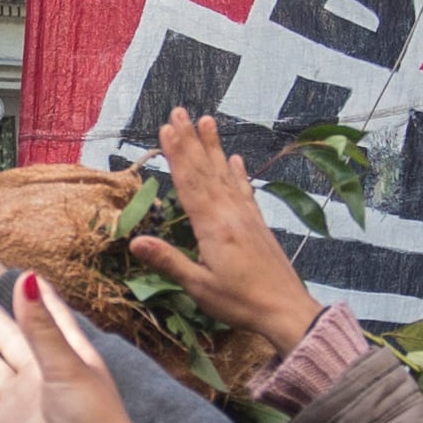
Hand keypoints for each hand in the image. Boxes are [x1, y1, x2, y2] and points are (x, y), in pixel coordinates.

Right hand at [0, 279, 143, 422]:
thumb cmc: (92, 421)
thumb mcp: (65, 366)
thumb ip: (40, 325)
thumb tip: (27, 278)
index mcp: (68, 355)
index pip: (50, 318)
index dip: (37, 299)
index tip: (25, 276)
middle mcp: (42, 376)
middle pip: (11, 340)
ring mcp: (20, 402)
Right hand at [133, 108, 323, 352]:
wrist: (287, 311)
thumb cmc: (240, 303)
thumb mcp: (199, 287)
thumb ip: (169, 261)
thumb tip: (135, 240)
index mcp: (213, 227)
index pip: (190, 183)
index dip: (177, 155)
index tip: (166, 128)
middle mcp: (231, 214)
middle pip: (207, 171)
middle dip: (191, 140)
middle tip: (180, 111)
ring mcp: (247, 217)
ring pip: (226, 175)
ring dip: (214, 148)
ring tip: (207, 121)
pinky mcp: (258, 225)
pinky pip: (245, 191)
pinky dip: (239, 173)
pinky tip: (236, 159)